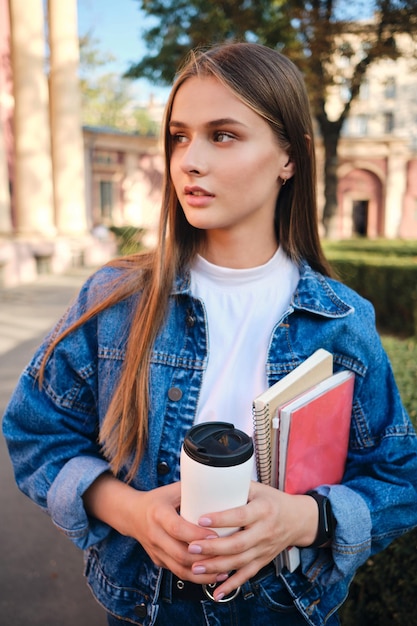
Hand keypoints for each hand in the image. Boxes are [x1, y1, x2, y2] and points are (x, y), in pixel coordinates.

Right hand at [83, 474, 221, 582]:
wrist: (132, 515)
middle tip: (226, 555)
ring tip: (224, 571)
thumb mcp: (172, 490)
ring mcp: (155, 551)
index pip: (177, 528)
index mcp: (158, 514)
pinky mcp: (159, 561)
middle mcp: (154, 535)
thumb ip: (193, 489)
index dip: (197, 534)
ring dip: (203, 573)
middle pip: (180, 554)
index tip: (216, 535)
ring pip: (180, 569)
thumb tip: (220, 484)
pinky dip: (196, 576)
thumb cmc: (158, 500)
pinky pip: (178, 573)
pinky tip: (213, 574)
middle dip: (205, 558)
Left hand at [186, 481, 317, 599]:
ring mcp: (265, 549)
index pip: (241, 515)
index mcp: (263, 509)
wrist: (298, 519)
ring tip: (196, 568)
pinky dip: (232, 585)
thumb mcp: (258, 489)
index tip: (201, 519)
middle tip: (192, 547)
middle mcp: (265, 531)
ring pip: (240, 562)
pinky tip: (216, 593)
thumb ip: (236, 486)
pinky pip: (247, 575)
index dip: (221, 519)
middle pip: (238, 543)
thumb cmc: (273, 500)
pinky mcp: (264, 561)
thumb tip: (208, 479)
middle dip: (213, 548)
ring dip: (217, 568)